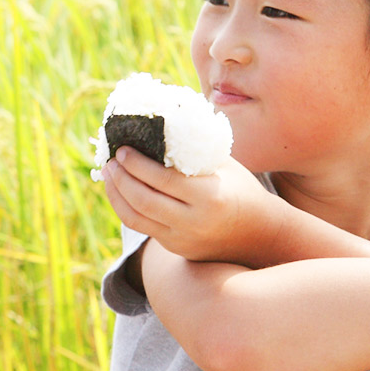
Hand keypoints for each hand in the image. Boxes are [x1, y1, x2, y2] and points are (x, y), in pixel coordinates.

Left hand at [102, 148, 287, 265]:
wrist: (261, 234)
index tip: (122, 150)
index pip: (163, 180)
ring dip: (116, 194)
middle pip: (143, 200)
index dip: (137, 165)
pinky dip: (126, 208)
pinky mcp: (176, 247)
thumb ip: (193, 150)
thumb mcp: (224, 166)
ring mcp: (183, 239)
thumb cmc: (241, 189)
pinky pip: (142, 228)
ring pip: (136, 219)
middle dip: (120, 178)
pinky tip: (120, 191)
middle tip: (110, 161)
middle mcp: (194, 222)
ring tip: (108, 174)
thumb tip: (159, 123)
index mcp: (210, 198)